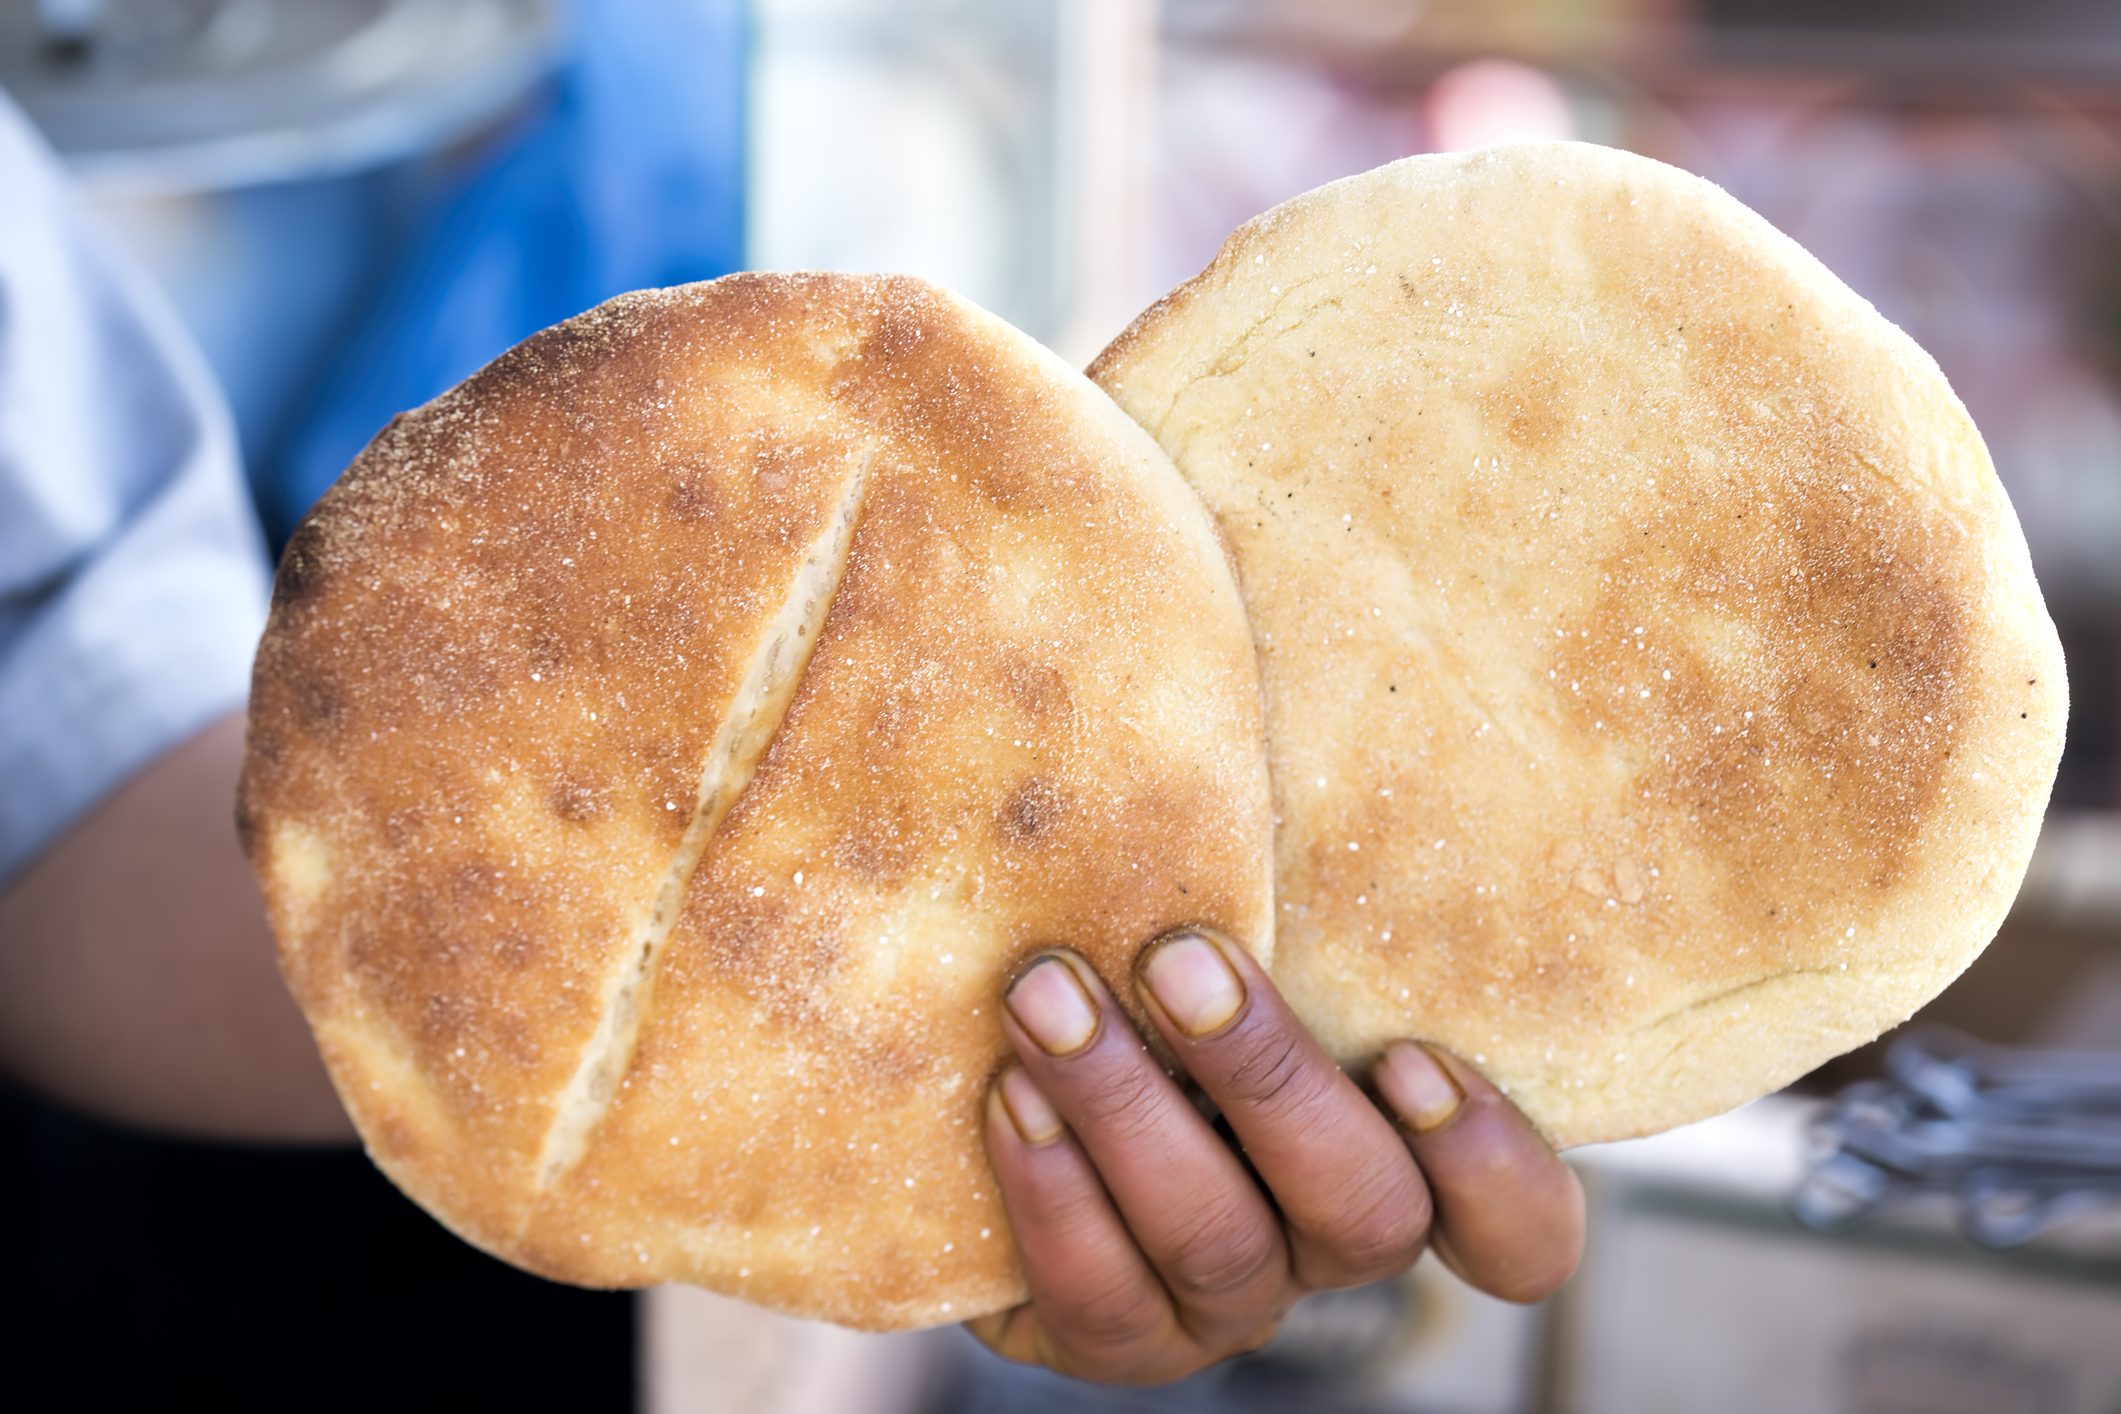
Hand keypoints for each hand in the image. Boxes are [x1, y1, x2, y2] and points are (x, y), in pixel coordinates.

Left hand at [968, 929, 1582, 1384]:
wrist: (1015, 1115)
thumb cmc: (1169, 977)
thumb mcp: (1251, 934)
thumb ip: (1284, 875)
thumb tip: (1287, 703)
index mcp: (1404, 1160)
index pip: (1520, 1230)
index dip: (1493, 1165)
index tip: (1414, 1054)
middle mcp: (1328, 1245)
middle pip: (1362, 1213)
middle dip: (1267, 1081)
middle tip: (1177, 958)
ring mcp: (1226, 1306)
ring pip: (1218, 1246)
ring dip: (1127, 1112)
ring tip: (1046, 999)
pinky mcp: (1117, 1338)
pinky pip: (1100, 1298)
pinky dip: (1052, 1191)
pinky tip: (1008, 1093)